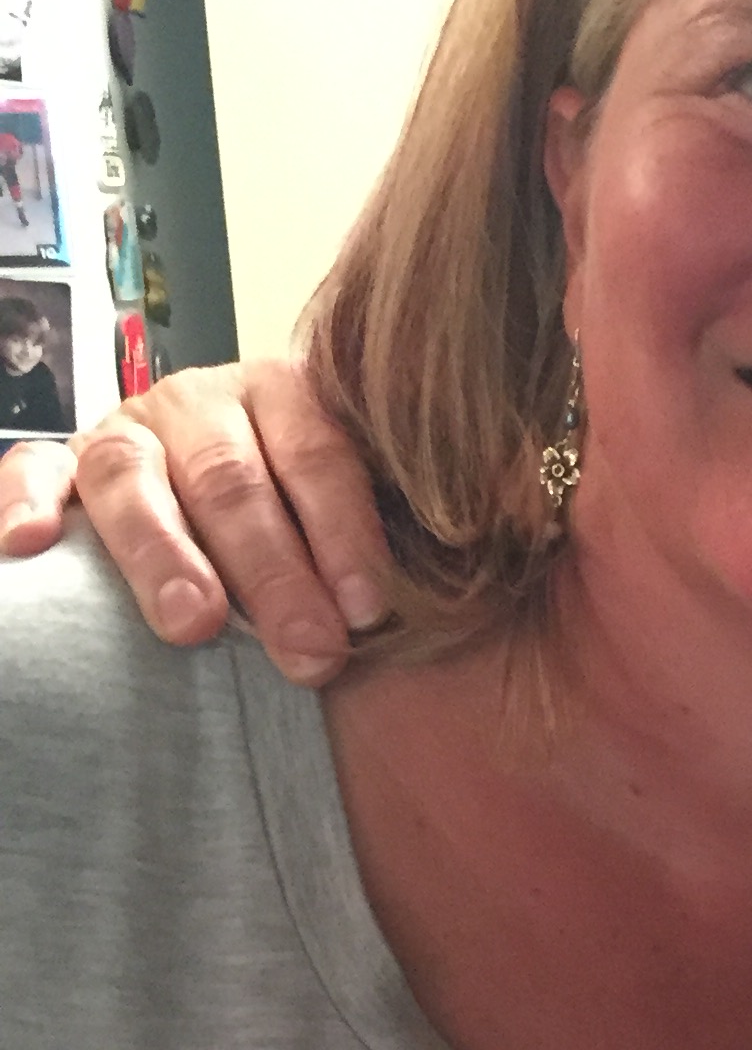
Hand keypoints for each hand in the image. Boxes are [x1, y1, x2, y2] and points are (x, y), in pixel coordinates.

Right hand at [0, 360, 387, 684]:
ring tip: (194, 625)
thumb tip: (414, 605)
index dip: (346, 534)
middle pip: (231, 481)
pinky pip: (32, 469)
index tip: (369, 611)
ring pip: (133, 477)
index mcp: (283, 397)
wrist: (220, 494)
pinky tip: (32, 543)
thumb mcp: (344, 511)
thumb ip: (377, 539)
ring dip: (164, 554)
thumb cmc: (302, 525)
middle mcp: (201, 403)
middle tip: (308, 652)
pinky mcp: (61, 463)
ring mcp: (127, 430)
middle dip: (273, 573)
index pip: (318, 457)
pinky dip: (25, 499)